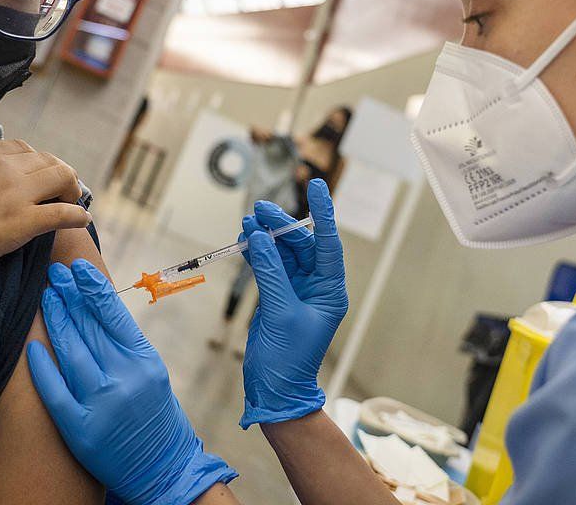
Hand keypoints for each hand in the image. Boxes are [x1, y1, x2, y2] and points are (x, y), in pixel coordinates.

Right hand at [0, 139, 90, 275]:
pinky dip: (77, 216)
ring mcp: (16, 195)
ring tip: (73, 200)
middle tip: (60, 187)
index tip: (35, 173)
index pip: (22, 149)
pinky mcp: (23, 224)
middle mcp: (4, 168)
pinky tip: (82, 220)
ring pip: (62, 179)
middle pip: (47, 161)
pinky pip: (63, 213)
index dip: (33, 160)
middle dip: (57, 172)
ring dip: (72, 188)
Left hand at [28, 260, 236, 504]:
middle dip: (70, 297)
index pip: (113, 314)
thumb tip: (94, 307)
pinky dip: (43, 367)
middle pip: (89, 328)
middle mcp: (124, 379)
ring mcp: (102, 405)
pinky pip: (56, 391)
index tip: (78, 268)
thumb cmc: (155, 414)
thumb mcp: (150, 372)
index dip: (93, 287)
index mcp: (144, 361)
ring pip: (71, 353)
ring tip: (46, 298)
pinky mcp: (81, 429)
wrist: (163, 466)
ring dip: (56, 322)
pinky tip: (31, 346)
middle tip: (54, 274)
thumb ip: (125, 344)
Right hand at [240, 179, 348, 428]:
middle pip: (301, 244)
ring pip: (282, 252)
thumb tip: (260, 237)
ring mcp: (296, 290)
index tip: (317, 184)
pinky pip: (269, 266)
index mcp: (330, 290)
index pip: (328, 243)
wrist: (275, 391)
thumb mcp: (281, 312)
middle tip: (259, 209)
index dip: (323, 212)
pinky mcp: (277, 296)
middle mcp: (317, 286)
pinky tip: (245, 240)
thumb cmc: (288, 359)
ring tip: (246, 220)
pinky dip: (256, 252)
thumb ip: (271, 272)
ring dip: (265, 236)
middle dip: (280, 225)